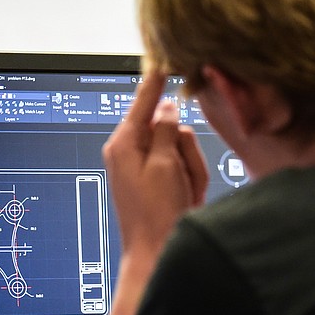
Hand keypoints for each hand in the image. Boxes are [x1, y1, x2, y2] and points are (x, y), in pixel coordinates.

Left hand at [102, 69, 207, 263]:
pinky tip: (185, 199)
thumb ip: (167, 131)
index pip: (143, 102)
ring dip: (190, 169)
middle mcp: (131, 153)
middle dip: (184, 149)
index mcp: (124, 145)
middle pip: (170, 127)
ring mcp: (146, 168)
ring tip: (183, 193)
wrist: (158, 254)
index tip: (161, 59)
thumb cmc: (155, 215)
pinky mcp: (158, 181)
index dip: (156, 82)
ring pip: (182, 147)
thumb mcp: (165, 166)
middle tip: (182, 176)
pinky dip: (190, 181)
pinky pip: (183, 167)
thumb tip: (167, 106)